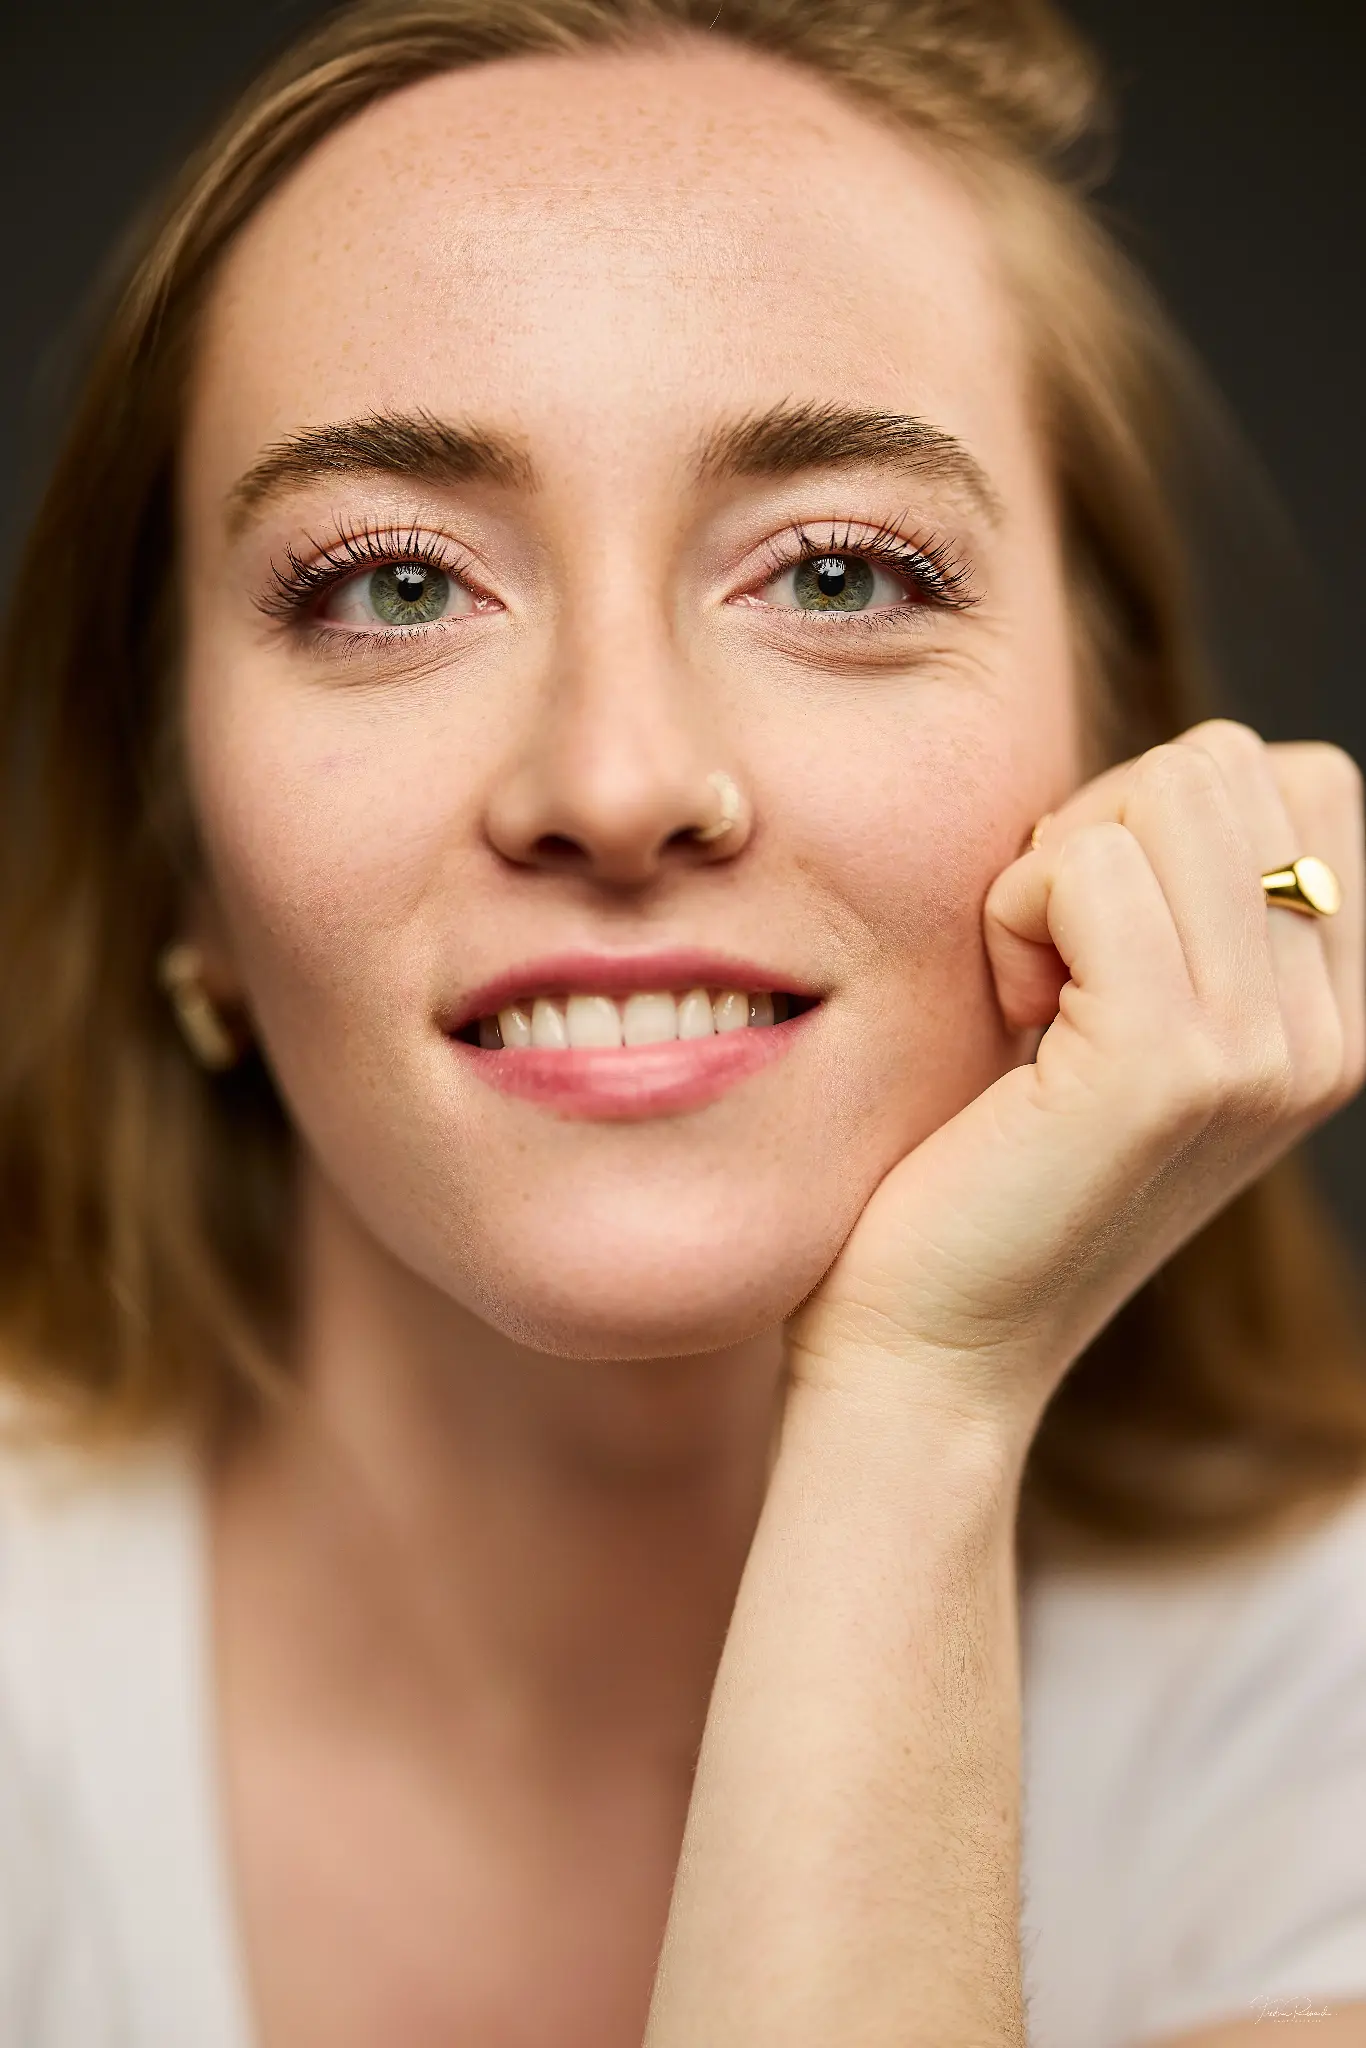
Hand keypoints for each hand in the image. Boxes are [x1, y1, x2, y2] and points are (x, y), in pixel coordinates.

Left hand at [786, 720, 1364, 1453]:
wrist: (934, 1345)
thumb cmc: (990, 1164)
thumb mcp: (1123, 1021)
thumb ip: (1185, 907)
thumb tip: (1170, 777)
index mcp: (1335, 1020)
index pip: (1300, 780)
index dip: (1163, 812)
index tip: (1093, 932)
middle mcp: (1330, 1038)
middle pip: (1231, 764)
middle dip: (1102, 823)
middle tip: (1047, 957)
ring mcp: (1266, 1053)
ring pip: (1171, 791)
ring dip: (1056, 865)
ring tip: (1033, 990)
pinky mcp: (1170, 1066)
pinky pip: (1090, 867)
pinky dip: (1014, 910)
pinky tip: (1010, 1013)